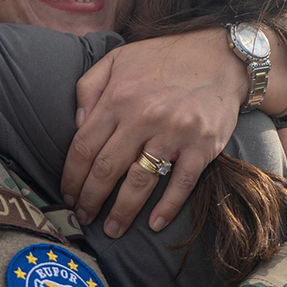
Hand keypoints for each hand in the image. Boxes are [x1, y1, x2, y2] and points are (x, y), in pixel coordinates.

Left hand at [61, 28, 245, 236]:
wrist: (220, 57)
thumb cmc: (164, 59)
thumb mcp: (117, 59)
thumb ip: (89, 87)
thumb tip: (76, 124)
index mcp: (118, 98)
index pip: (84, 147)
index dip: (71, 176)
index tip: (67, 194)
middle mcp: (143, 117)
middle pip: (107, 169)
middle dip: (90, 199)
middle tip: (82, 217)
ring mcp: (174, 133)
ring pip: (140, 182)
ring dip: (122, 211)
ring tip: (112, 230)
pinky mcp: (202, 146)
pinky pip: (181, 183)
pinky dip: (167, 207)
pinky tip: (154, 223)